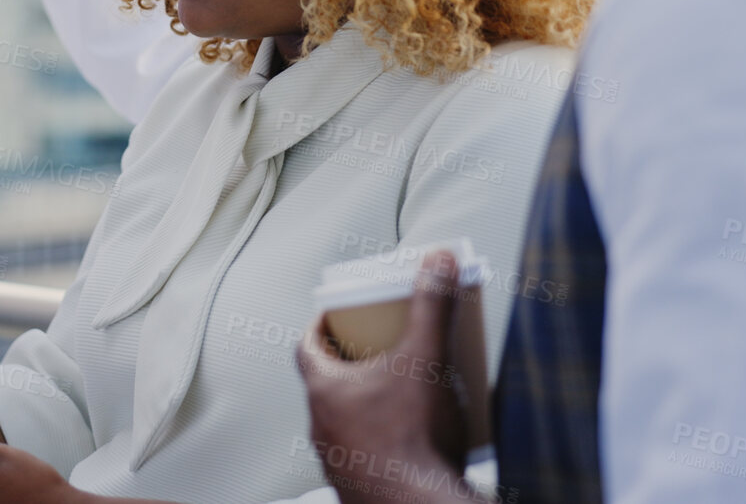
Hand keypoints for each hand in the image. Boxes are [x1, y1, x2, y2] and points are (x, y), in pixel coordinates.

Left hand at [296, 251, 471, 503]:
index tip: (336, 315)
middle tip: (380, 346)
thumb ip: (432, 306)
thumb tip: (437, 263)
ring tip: (402, 389)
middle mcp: (322, 427)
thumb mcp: (425, 360)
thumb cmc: (412, 441)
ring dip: (366, 401)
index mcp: (325, 391)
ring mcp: (338, 459)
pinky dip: (381, 437)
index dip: (321, 326)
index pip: (307, 347)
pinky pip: (364, 451)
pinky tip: (412, 436)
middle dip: (352, 361)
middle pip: (328, 382)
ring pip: (344, 419)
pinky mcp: (358, 485)